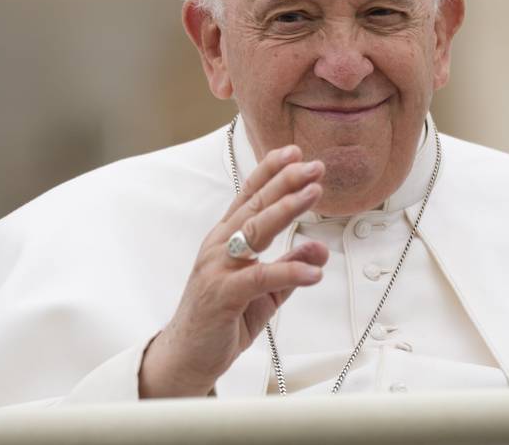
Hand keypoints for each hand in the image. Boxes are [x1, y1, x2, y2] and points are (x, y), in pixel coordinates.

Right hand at [139, 144, 327, 397]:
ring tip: (314, 194)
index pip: (249, 196)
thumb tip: (320, 249)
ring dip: (287, 209)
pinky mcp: (222, 295)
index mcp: (226, 238)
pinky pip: (260, 278)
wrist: (188, 356)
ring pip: (255, 230)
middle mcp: (219, 245)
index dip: (270, 172)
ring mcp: (218, 268)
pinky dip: (289, 272)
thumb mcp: (265, 289)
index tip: (294, 152)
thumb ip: (290, 267)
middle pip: (255, 205)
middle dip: (286, 182)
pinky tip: (315, 271)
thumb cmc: (223, 318)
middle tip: (313, 166)